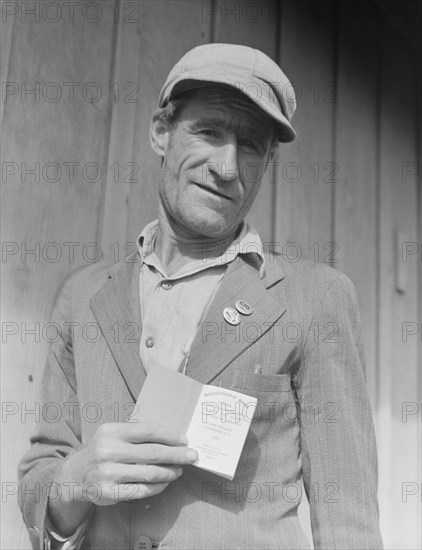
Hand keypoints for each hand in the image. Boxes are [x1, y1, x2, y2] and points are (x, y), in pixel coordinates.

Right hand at [55, 421, 196, 505]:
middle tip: (192, 456)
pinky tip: (165, 482)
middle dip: (176, 454)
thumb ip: (136, 434)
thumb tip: (171, 437)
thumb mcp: (113, 435)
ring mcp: (107, 473)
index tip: (185, 440)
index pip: (147, 431)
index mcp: (112, 431)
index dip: (169, 436)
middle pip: (151, 452)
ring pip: (148, 473)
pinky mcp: (108, 492)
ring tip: (179, 469)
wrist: (74, 475)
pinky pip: (140, 490)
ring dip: (169, 471)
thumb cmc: (103, 450)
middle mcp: (108, 451)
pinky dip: (157, 487)